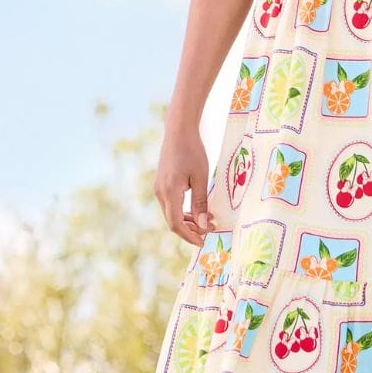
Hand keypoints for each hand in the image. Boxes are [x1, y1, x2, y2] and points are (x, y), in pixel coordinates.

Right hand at [154, 128, 214, 246]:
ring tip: (208, 220)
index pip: (175, 224)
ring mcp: (159, 188)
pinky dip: (183, 211)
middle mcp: (160, 192)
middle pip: (172, 221)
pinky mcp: (161, 184)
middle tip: (212, 228)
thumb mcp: (201, 178)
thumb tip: (204, 226)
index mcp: (169, 192)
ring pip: (171, 213)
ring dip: (188, 221)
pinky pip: (171, 204)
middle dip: (191, 229)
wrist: (178, 131)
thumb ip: (200, 203)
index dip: (189, 236)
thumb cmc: (193, 151)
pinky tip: (197, 210)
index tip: (204, 241)